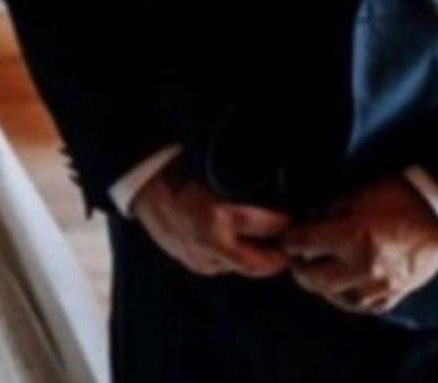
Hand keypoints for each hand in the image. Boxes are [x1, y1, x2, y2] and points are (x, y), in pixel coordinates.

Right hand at [129, 155, 290, 277]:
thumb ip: (247, 189)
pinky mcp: (193, 263)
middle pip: (261, 264)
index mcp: (221, 216)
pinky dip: (232, 258)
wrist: (144, 183)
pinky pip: (222, 266)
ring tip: (265, 243)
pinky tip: (234, 243)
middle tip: (289, 246)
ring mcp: (201, 257)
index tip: (294, 217)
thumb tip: (278, 196)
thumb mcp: (218, 173)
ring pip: (242, 268)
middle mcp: (213, 242)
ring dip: (256, 258)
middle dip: (279, 257)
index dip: (287, 222)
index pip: (272, 227)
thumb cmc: (183, 169)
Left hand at [280, 175, 437, 314]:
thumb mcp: (356, 196)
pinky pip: (363, 307)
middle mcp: (362, 266)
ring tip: (317, 273)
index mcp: (350, 236)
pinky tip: (342, 287)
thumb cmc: (399, 197)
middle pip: (313, 278)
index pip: (302, 244)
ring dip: (321, 286)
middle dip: (299, 267)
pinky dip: (348, 298)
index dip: (288, 241)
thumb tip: (307, 224)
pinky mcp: (395, 294)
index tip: (284, 238)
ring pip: (335, 297)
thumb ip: (327, 213)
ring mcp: (379, 284)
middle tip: (296, 259)